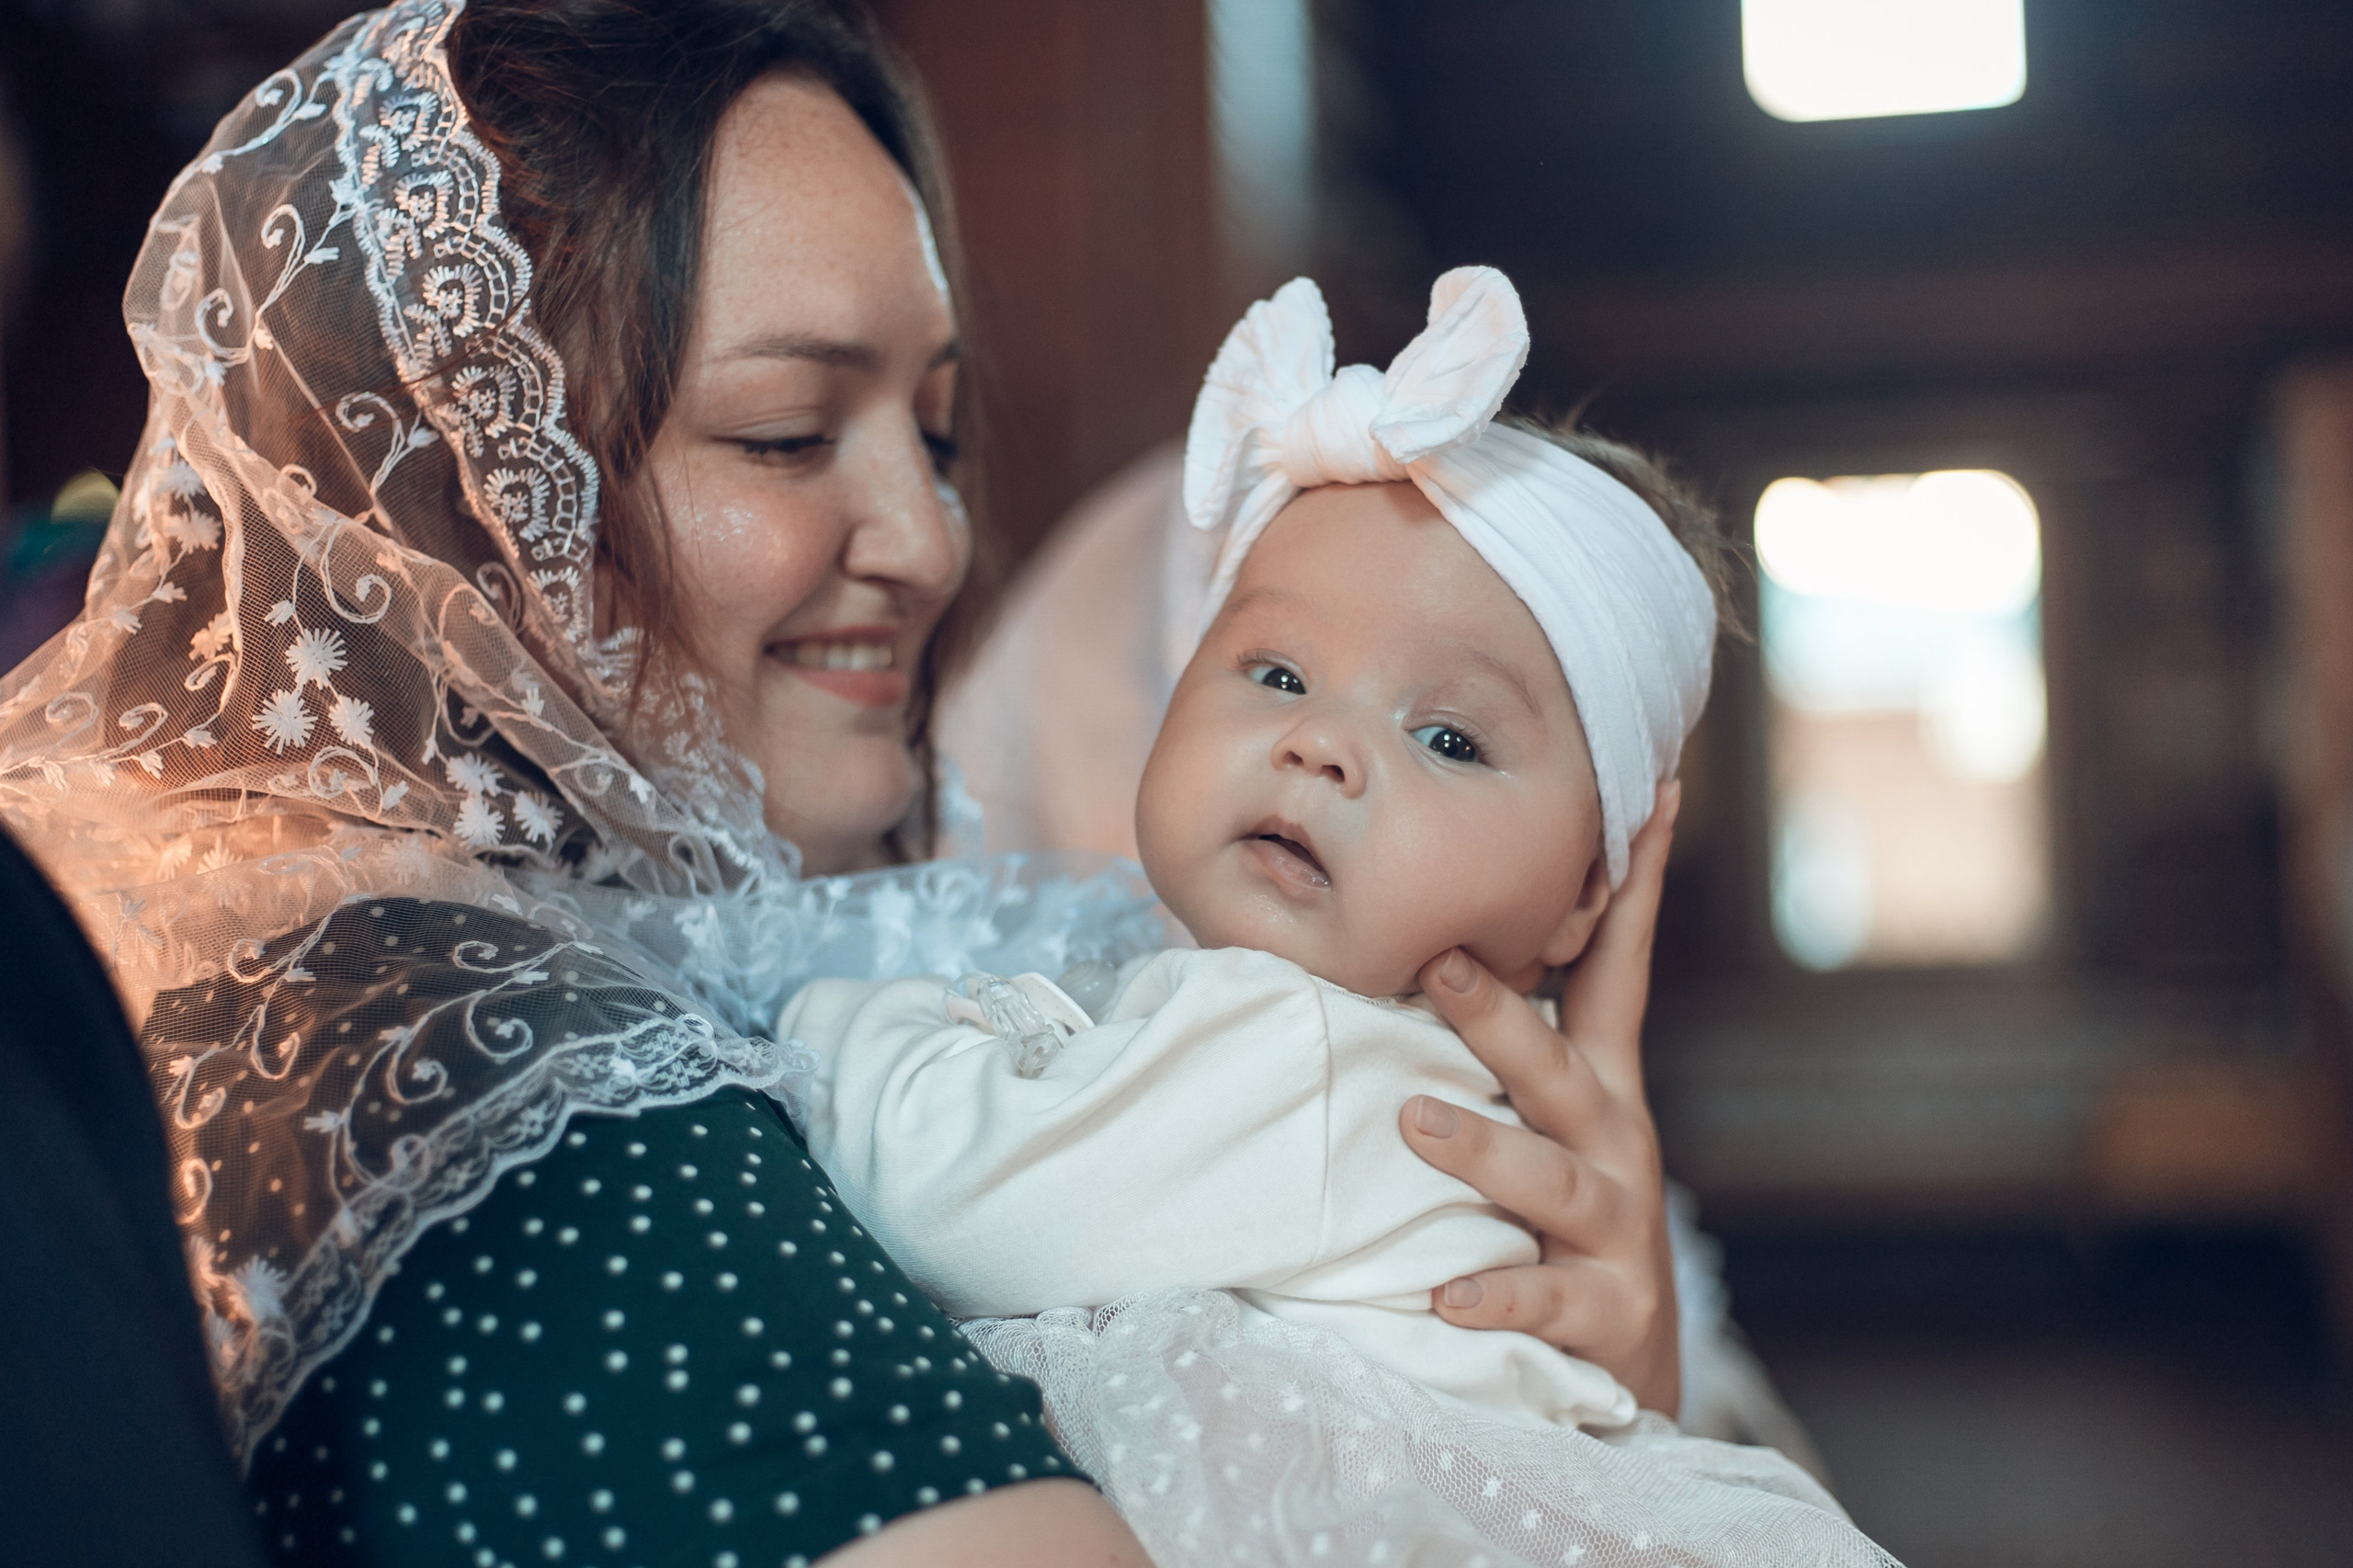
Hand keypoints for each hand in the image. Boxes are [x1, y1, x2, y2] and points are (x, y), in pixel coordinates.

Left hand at [1400, 781, 1682, 1413]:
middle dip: (1499, 1014)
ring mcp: (1616, 1230)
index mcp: (1599, 1087)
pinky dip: (1495, 1293)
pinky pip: (1544, 1298)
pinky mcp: (1605, 1313)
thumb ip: (1501, 1047)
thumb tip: (1420, 938)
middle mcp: (1614, 1144)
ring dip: (1483, 1149)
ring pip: (1548, 1179)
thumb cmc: (1559, 1226)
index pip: (1617, 970)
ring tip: (1416, 1123)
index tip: (1648, 793)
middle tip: (1437, 962)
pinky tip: (1444, 1294)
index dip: (1631, 885)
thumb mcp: (1547, 1126)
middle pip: (1558, 1067)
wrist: (1626, 1375)